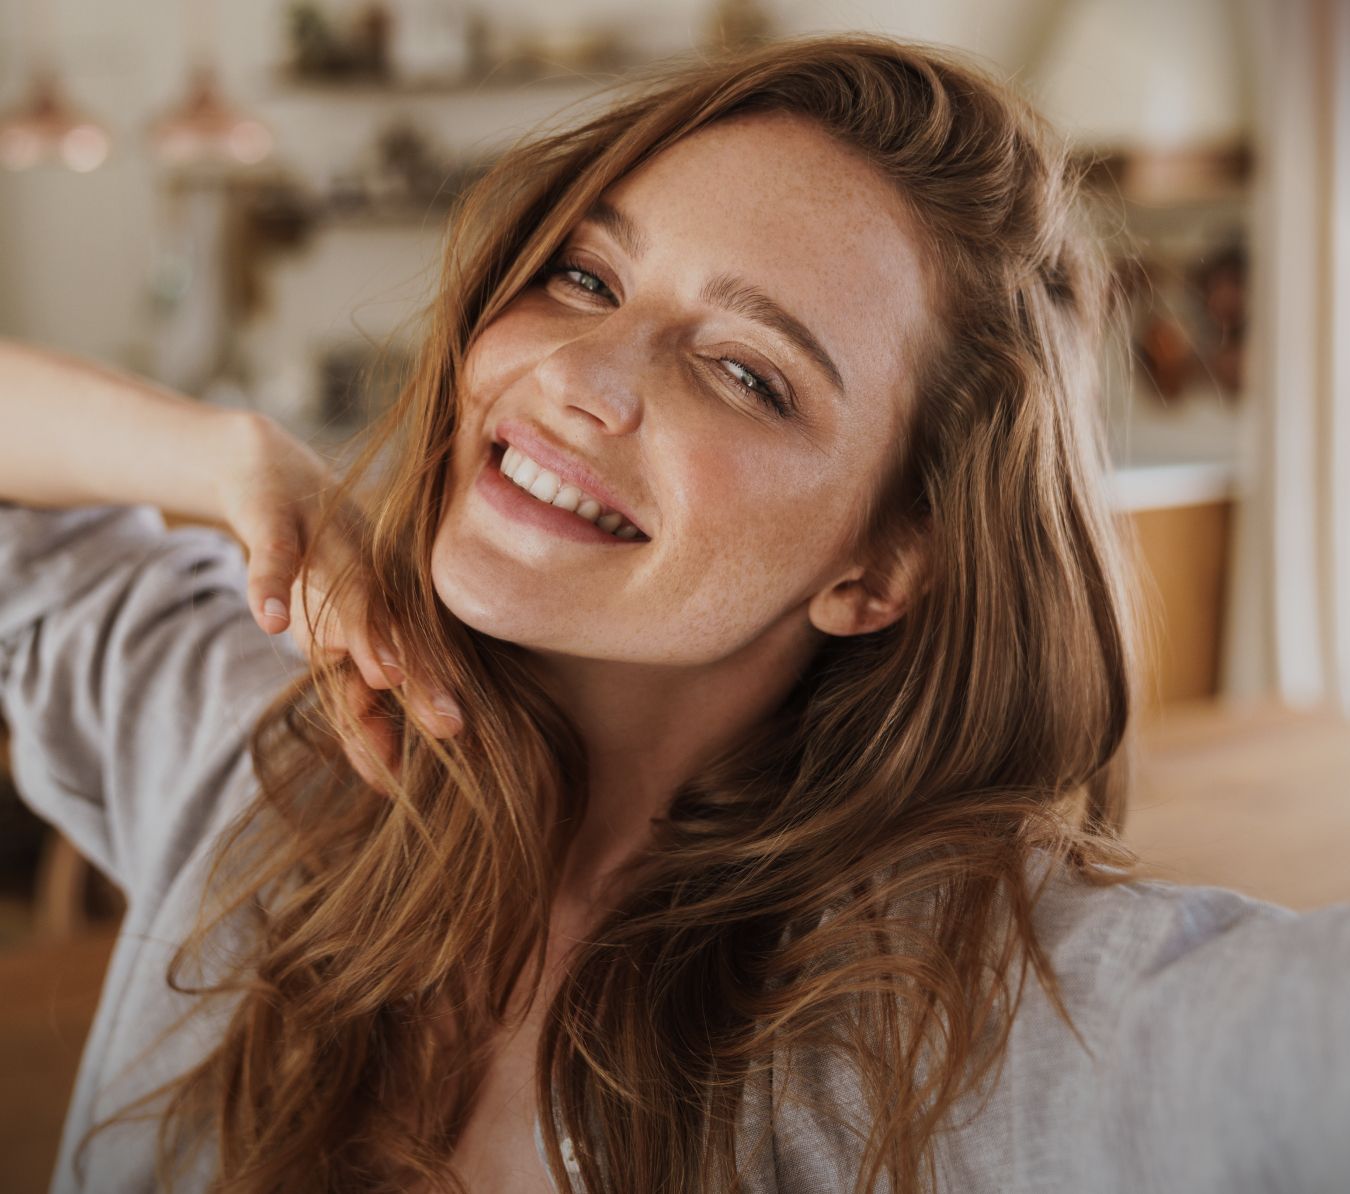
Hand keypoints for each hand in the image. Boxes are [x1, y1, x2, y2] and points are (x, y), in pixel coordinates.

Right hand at [216, 413, 461, 790]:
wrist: (272, 473)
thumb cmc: (319, 565)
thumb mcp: (336, 631)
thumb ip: (359, 692)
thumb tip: (386, 773)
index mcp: (385, 612)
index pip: (405, 670)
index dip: (420, 714)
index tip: (433, 763)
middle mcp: (366, 585)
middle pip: (395, 639)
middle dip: (422, 684)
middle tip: (449, 726)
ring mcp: (325, 554)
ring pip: (348, 597)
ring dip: (366, 634)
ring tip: (385, 675)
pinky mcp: (277, 526)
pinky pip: (274, 559)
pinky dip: (270, 587)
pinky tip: (270, 621)